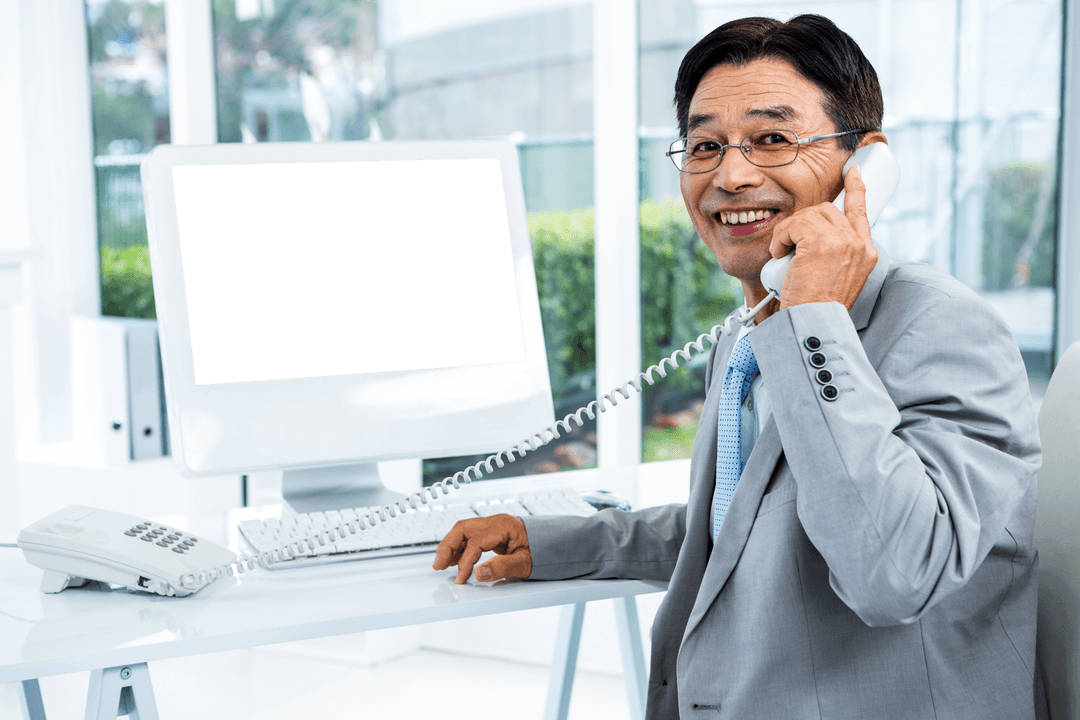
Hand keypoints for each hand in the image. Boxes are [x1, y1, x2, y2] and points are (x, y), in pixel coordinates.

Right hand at [432, 514, 531, 584]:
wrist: (552, 542)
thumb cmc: (541, 551)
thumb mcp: (525, 563)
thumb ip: (503, 568)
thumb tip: (479, 574)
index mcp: (504, 526)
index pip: (476, 542)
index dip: (465, 562)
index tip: (462, 579)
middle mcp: (495, 521)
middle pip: (463, 527)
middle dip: (447, 546)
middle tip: (438, 565)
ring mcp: (492, 524)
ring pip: (463, 529)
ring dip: (450, 545)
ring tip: (443, 564)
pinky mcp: (490, 530)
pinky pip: (469, 534)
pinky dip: (459, 546)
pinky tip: (456, 559)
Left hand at [768, 165, 877, 310]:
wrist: (814, 323)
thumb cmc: (817, 308)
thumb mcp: (838, 279)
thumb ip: (835, 254)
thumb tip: (811, 237)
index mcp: (867, 252)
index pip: (862, 210)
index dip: (855, 188)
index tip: (852, 172)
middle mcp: (859, 243)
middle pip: (826, 210)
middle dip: (802, 223)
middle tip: (789, 245)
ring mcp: (842, 240)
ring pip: (808, 215)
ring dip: (788, 233)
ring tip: (784, 256)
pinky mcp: (820, 241)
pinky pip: (793, 225)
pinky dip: (780, 239)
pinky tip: (780, 256)